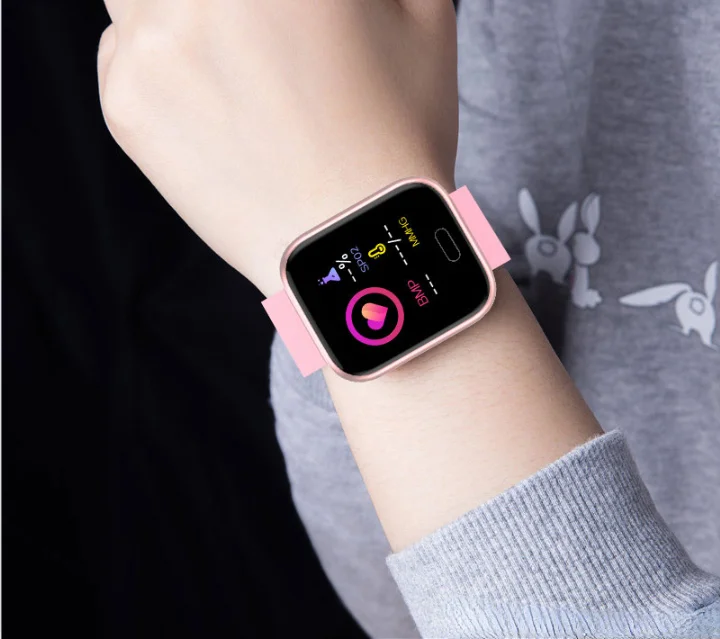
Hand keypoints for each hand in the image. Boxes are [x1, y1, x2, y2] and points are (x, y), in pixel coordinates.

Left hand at [98, 0, 458, 294]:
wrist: (354, 245)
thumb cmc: (396, 140)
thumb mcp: (425, 17)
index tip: (281, 13)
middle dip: (226, 7)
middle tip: (252, 34)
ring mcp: (153, 45)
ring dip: (177, 9)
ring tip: (231, 57)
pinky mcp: (125, 104)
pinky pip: (120, 47)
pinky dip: (157, 58)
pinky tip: (213, 104)